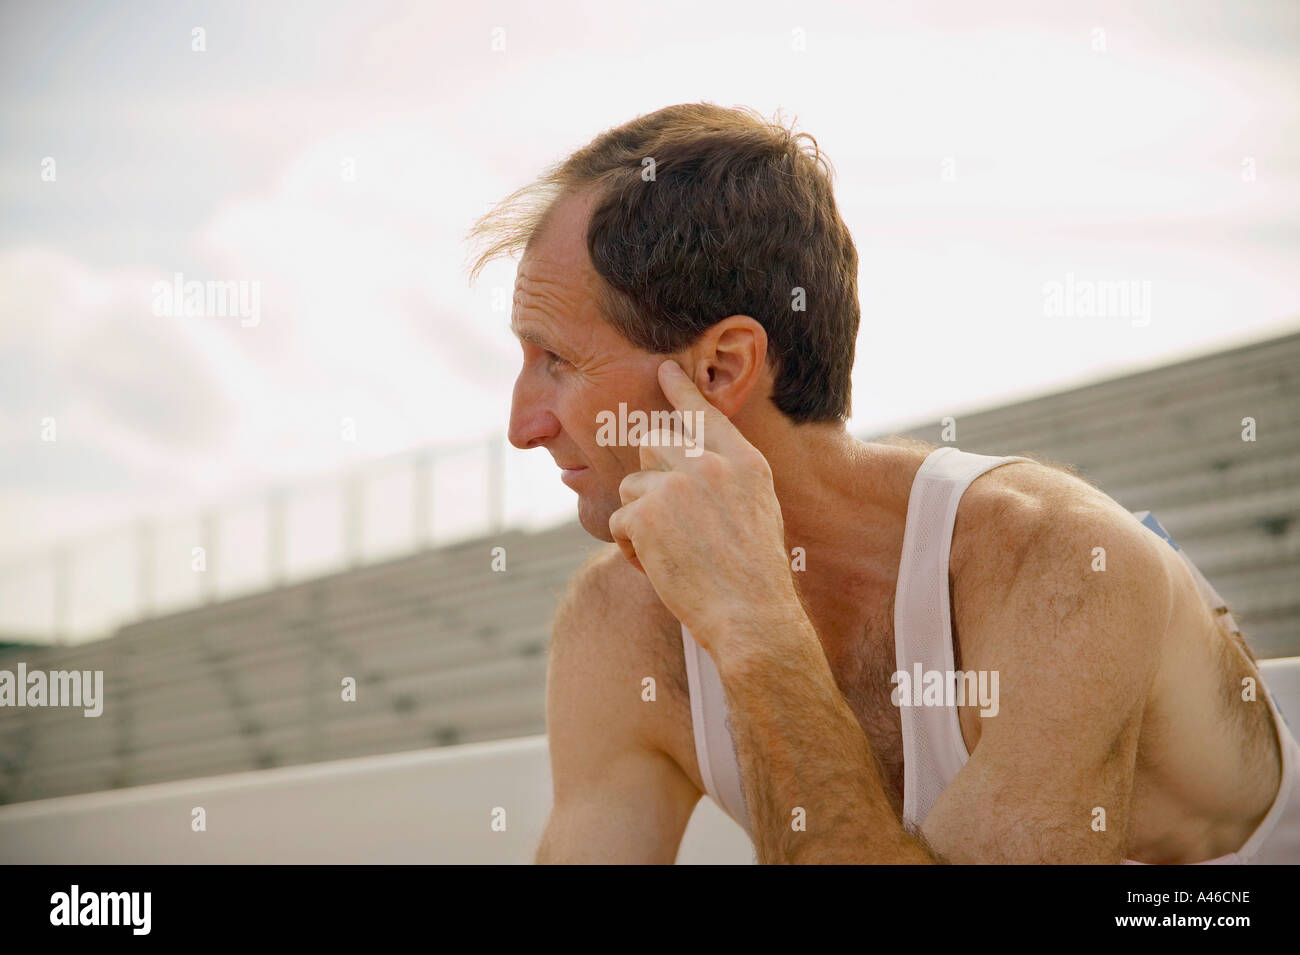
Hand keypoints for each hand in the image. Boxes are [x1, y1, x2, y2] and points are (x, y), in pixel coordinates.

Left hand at [608, 360, 800, 653]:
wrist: (750, 615)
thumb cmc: (755, 577)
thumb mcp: (758, 513)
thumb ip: (728, 479)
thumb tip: (684, 462)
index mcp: (746, 463)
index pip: (706, 415)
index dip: (682, 391)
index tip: (665, 370)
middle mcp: (713, 464)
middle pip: (654, 444)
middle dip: (648, 479)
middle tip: (664, 521)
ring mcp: (678, 484)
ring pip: (631, 485)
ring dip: (640, 522)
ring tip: (669, 554)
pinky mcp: (647, 512)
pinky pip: (619, 519)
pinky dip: (632, 549)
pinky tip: (659, 568)